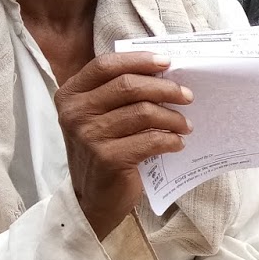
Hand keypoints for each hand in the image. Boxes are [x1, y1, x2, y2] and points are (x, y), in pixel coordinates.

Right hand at [56, 52, 193, 239]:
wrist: (93, 199)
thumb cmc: (104, 151)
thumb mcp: (100, 117)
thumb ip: (118, 94)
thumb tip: (163, 72)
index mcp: (71, 95)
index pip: (105, 65)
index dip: (138, 60)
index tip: (167, 62)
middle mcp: (75, 112)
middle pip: (128, 86)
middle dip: (165, 88)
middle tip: (187, 96)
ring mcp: (89, 135)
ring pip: (143, 112)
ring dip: (173, 118)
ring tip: (185, 125)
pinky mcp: (107, 158)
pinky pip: (150, 140)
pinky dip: (170, 140)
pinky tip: (177, 143)